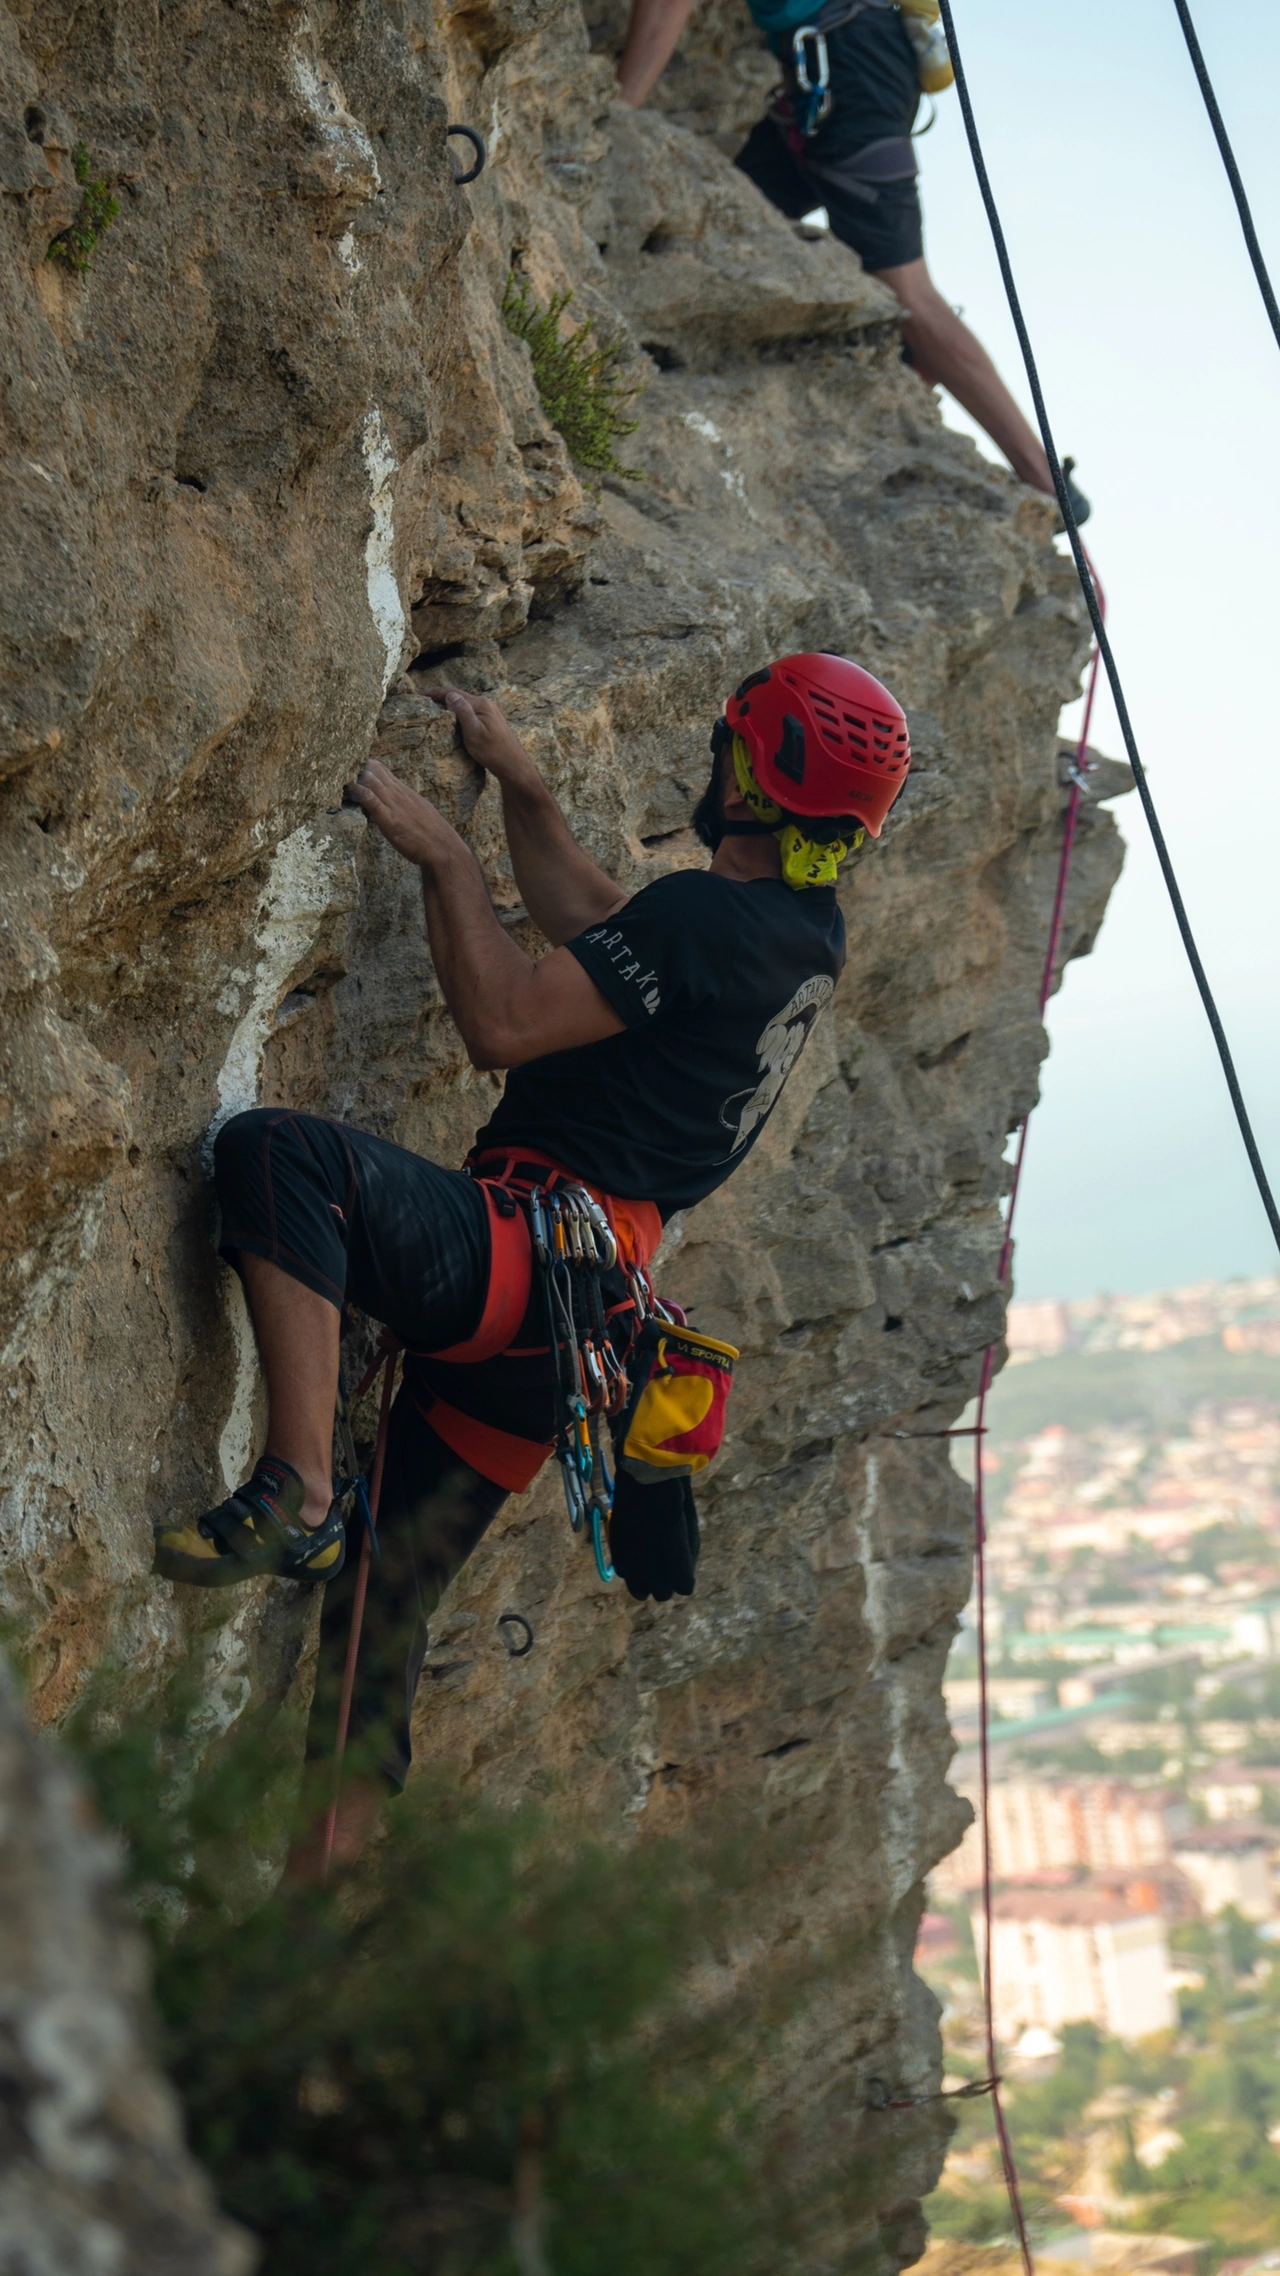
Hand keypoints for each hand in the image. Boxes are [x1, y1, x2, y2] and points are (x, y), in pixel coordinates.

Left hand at [347, 758, 460, 869]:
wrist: (442, 848)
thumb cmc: (431, 836)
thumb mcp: (418, 813)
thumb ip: (404, 807)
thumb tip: (393, 808)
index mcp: (404, 791)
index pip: (381, 769)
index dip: (364, 766)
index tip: (349, 770)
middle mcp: (398, 793)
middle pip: (373, 769)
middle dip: (354, 768)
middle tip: (336, 772)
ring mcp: (394, 804)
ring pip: (370, 779)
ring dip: (352, 778)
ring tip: (337, 779)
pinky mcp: (389, 819)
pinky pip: (370, 799)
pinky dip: (357, 792)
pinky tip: (348, 791)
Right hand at [420, 687, 539, 788]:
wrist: (514, 766)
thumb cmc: (493, 752)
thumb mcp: (474, 733)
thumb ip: (463, 712)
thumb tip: (450, 695)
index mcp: (481, 704)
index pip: (453, 693)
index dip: (434, 692)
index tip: (418, 694)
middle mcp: (486, 704)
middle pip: (458, 696)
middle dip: (439, 696)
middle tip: (422, 700)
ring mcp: (489, 713)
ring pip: (464, 704)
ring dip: (448, 704)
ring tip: (432, 708)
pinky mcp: (490, 722)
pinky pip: (469, 712)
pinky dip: (457, 712)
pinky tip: (451, 719)